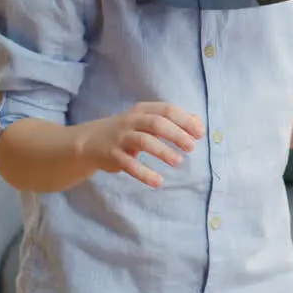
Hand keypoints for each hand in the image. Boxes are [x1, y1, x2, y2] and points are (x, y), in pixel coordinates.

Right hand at [77, 102, 204, 188]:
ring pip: (143, 141)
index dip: (185, 121)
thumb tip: (200, 126)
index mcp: (144, 110)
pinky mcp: (112, 154)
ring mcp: (121, 137)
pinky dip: (144, 173)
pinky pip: (129, 164)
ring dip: (162, 151)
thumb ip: (174, 122)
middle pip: (156, 123)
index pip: (167, 110)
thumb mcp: (149, 121)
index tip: (200, 133)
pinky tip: (158, 182)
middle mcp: (132, 121)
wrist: (91, 141)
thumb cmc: (130, 131)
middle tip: (192, 147)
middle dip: (176, 134)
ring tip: (178, 161)